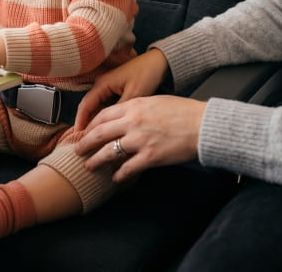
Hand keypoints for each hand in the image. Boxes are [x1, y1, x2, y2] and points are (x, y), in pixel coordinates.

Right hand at [73, 48, 169, 130]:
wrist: (159, 62)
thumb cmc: (146, 74)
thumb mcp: (134, 94)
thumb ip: (120, 110)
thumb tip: (110, 128)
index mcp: (102, 85)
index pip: (85, 106)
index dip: (80, 122)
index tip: (78, 138)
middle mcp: (101, 86)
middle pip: (88, 108)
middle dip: (85, 124)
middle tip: (84, 142)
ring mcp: (107, 88)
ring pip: (96, 108)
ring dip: (95, 122)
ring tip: (94, 139)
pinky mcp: (115, 91)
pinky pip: (105, 106)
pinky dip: (104, 118)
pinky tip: (107, 129)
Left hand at [74, 95, 205, 181]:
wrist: (204, 125)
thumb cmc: (183, 112)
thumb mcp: (154, 101)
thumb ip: (136, 108)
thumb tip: (124, 115)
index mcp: (133, 106)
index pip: (102, 116)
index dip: (90, 126)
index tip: (84, 133)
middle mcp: (132, 122)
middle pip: (99, 134)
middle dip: (85, 144)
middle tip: (77, 151)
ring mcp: (140, 140)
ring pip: (109, 152)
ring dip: (97, 161)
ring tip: (90, 167)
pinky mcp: (151, 156)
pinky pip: (128, 168)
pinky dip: (120, 175)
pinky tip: (116, 179)